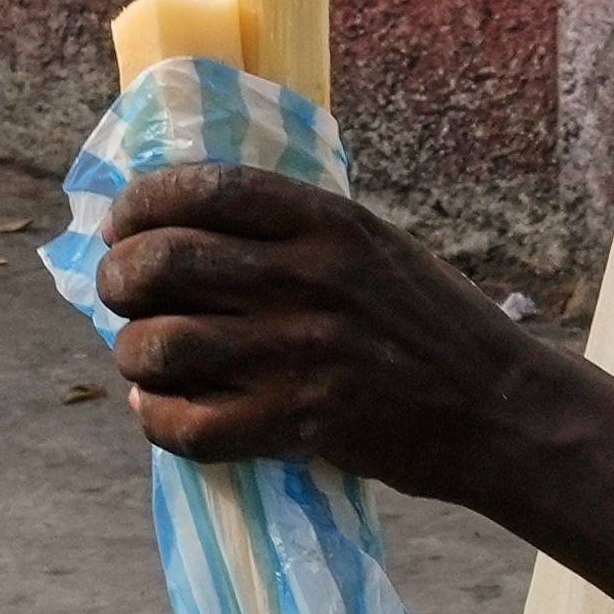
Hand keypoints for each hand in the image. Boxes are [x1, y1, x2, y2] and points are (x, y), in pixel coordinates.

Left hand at [100, 164, 540, 496]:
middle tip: (123, 295)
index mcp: (328, 221)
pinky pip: (185, 425)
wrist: (495, 409)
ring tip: (146, 357)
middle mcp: (309, 279)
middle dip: (118, 280)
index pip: (201, 188)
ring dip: (133, 353)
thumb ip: (290, 230)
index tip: (124, 226)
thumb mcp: (372, 245)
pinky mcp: (297, 424)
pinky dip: (156, 418)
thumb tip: (175, 226)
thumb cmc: (428, 323)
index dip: (139, 205)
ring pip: (158, 345)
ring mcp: (300, 354)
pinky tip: (164, 408)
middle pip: (160, 263)